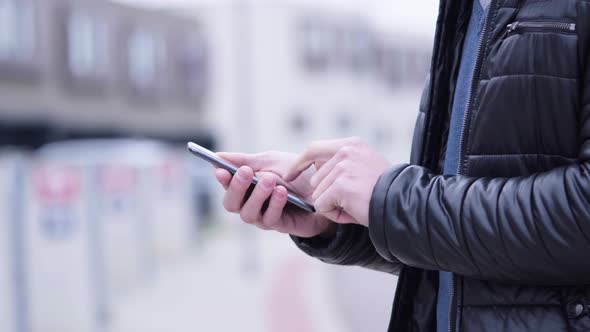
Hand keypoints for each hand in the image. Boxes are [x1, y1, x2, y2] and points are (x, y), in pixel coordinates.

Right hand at [213, 151, 335, 237]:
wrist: (324, 189)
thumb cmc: (295, 176)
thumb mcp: (271, 161)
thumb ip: (246, 160)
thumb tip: (219, 155)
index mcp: (246, 188)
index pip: (227, 187)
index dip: (222, 179)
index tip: (220, 169)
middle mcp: (250, 205)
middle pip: (231, 204)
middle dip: (237, 187)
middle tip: (245, 172)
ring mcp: (264, 217)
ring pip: (248, 214)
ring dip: (257, 196)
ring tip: (270, 180)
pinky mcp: (281, 226)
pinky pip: (270, 219)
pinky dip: (275, 204)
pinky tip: (282, 191)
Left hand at [284, 137, 390, 226]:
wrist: (402, 204)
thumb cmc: (385, 192)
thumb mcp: (363, 167)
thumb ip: (341, 165)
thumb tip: (313, 174)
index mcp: (351, 145)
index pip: (313, 148)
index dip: (299, 163)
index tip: (289, 175)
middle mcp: (345, 152)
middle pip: (315, 178)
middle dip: (327, 195)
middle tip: (351, 201)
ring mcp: (343, 167)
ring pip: (317, 194)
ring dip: (332, 206)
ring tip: (355, 205)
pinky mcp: (341, 185)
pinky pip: (321, 205)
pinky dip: (334, 214)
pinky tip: (352, 212)